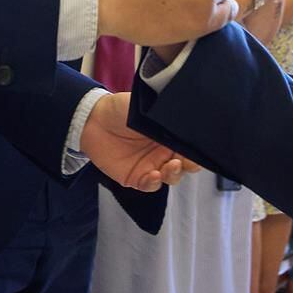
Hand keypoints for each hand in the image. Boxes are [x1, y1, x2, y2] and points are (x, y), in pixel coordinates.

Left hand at [81, 92, 199, 191]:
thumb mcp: (145, 107)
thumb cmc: (120, 109)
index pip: (191, 145)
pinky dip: (154, 182)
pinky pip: (150, 185)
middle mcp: (165, 151)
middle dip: (191, 164)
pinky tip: (152, 175)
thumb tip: (184, 117)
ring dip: (174, 173)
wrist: (92, 120)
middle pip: (187, 164)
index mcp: (171, 134)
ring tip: (171, 166)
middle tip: (186, 159)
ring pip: (172, 176)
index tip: (199, 148)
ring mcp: (151, 165)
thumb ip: (164, 115)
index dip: (198, 149)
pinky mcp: (136, 177)